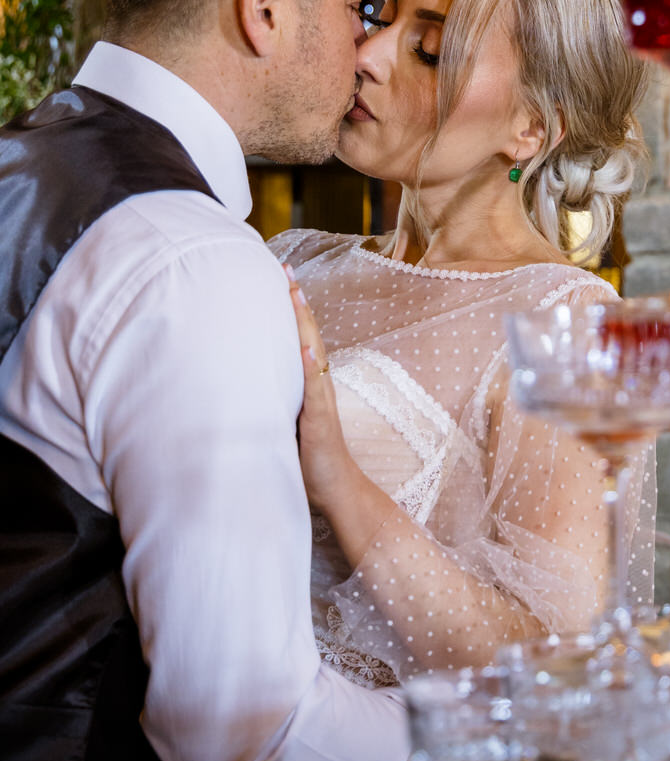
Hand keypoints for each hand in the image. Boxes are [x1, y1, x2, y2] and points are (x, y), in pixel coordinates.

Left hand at [288, 277, 356, 513]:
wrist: (336, 490)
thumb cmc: (308, 459)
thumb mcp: (284, 422)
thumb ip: (272, 401)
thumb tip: (242, 383)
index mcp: (308, 383)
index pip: (300, 337)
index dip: (291, 307)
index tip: (281, 276)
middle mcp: (318, 385)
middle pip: (308, 334)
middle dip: (296, 302)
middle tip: (286, 269)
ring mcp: (321, 401)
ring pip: (313, 353)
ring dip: (304, 323)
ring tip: (295, 294)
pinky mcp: (321, 421)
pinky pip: (316, 390)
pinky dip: (311, 367)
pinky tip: (305, 348)